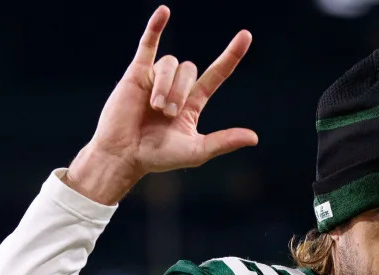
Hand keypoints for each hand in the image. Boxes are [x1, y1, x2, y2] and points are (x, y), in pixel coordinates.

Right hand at [66, 6, 257, 203]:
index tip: (246, 35)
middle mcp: (176, 88)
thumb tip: (254, 138)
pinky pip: (148, 45)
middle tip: (166, 113)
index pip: (216, 75)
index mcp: (192, 104)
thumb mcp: (196, 151)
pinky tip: (164, 12)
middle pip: (190, 70)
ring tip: (155, 107)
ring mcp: (156, 78)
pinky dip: (155, 27)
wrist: (124, 154)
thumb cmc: (158, 157)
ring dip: (165, 85)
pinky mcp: (136, 73)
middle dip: (180, 91)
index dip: (231, 56)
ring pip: (171, 64)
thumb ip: (224, 141)